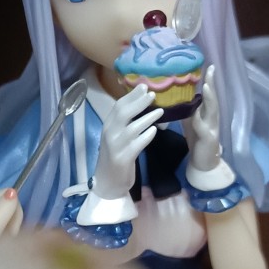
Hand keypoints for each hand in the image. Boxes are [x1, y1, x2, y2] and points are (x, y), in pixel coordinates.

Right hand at [93, 85, 162, 199]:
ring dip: (148, 118)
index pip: (118, 106)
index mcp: (108, 126)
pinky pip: (137, 144)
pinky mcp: (123, 158)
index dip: (132, 95)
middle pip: (123, 113)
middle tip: (153, 94)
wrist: (107, 183)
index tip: (144, 86)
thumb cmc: (115, 157)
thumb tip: (140, 105)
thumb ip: (125, 123)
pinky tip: (155, 131)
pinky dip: (146, 136)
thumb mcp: (117, 137)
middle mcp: (109, 134)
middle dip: (139, 102)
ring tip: (161, 111)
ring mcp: (115, 146)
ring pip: (132, 128)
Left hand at [189, 64, 222, 172]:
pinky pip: (203, 129)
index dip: (209, 80)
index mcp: (207, 112)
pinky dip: (200, 122)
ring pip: (212, 111)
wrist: (204, 162)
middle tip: (211, 69)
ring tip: (207, 86)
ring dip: (210, 98)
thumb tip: (176, 94)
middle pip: (213, 98)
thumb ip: (187, 108)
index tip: (209, 65)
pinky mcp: (208, 139)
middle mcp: (212, 117)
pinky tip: (196, 116)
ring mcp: (212, 128)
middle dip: (212, 83)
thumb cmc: (197, 139)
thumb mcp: (191, 121)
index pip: (208, 93)